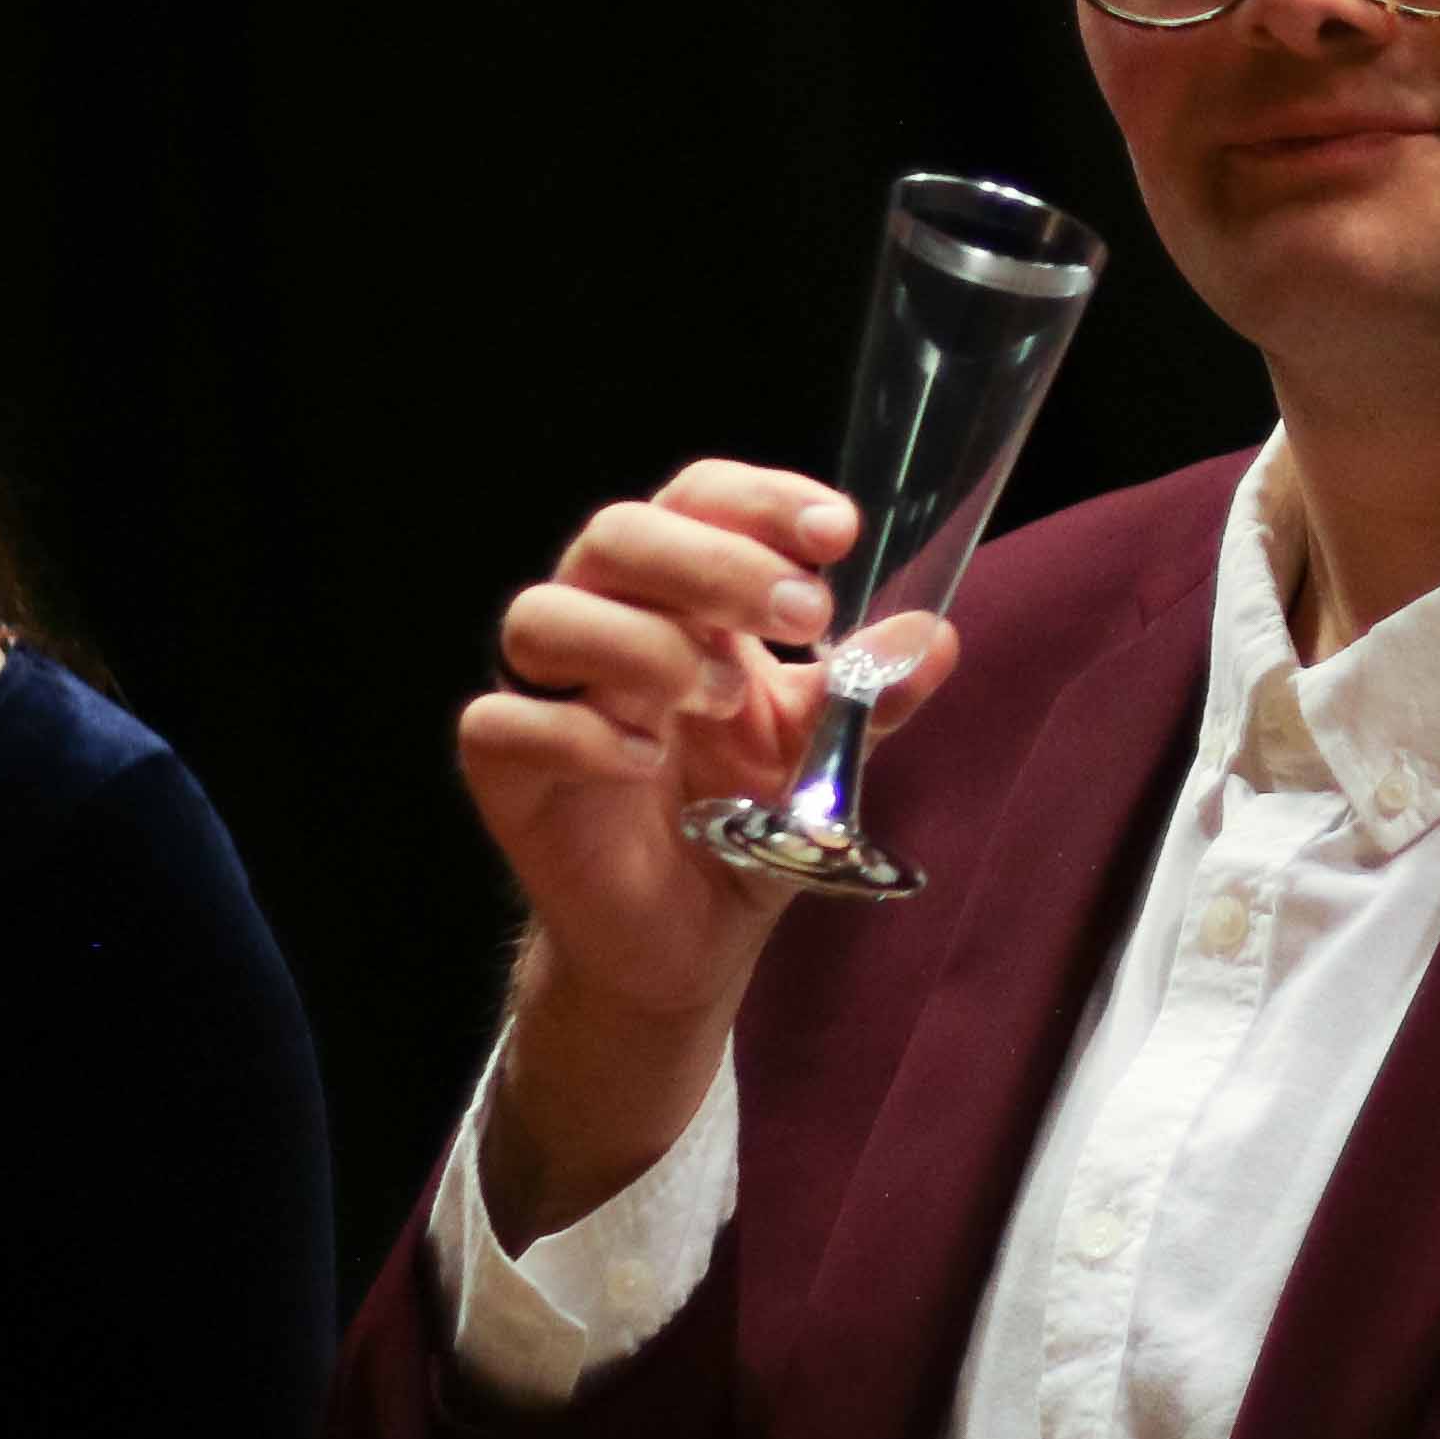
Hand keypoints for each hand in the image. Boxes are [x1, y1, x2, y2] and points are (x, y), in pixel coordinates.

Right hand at [457, 463, 956, 1235]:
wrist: (692, 937)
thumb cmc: (744, 822)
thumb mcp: (823, 753)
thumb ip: (872, 694)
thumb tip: (935, 636)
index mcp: (680, 597)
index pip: (697, 500)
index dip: (760, 500)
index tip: (838, 532)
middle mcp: (604, 623)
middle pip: (618, 534)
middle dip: (717, 563)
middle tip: (805, 615)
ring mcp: (548, 694)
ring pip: (542, 614)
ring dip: (643, 642)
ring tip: (721, 697)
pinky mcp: (507, 771)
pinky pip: (504, 721)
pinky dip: (579, 732)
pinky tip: (643, 760)